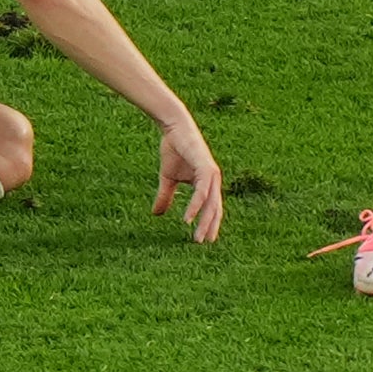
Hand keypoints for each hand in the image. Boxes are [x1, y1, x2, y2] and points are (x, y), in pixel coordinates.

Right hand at [151, 110, 225, 243]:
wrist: (173, 127)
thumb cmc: (173, 149)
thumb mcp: (167, 178)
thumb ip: (165, 196)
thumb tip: (157, 215)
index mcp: (207, 182)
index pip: (212, 207)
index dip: (209, 223)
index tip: (203, 240)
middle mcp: (213, 179)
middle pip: (215, 208)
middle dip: (210, 227)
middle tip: (203, 244)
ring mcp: (211, 174)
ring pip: (211, 204)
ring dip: (204, 222)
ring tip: (198, 238)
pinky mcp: (205, 167)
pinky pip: (202, 193)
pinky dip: (196, 206)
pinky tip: (188, 219)